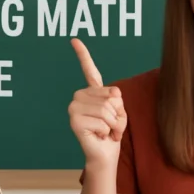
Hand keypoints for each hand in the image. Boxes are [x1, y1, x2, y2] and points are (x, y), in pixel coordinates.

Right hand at [68, 38, 127, 166]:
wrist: (106, 154)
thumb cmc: (112, 132)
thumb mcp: (119, 111)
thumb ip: (116, 99)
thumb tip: (113, 93)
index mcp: (91, 91)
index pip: (88, 70)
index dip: (82, 54)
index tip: (74, 40)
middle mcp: (79, 96)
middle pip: (111, 96)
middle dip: (118, 113)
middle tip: (111, 125)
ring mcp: (73, 108)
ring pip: (107, 109)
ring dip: (115, 124)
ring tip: (108, 131)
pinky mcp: (74, 121)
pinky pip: (102, 121)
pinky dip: (108, 131)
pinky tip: (100, 136)